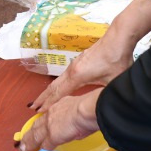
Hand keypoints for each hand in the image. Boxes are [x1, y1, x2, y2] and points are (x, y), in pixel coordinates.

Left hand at [18, 89, 101, 150]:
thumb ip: (71, 116)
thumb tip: (72, 126)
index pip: (44, 117)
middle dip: (29, 134)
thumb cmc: (88, 108)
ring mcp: (50, 126)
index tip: (34, 128)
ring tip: (24, 149)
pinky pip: (45, 146)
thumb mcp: (76, 107)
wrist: (87, 109)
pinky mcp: (53, 136)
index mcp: (56, 107)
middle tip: (23, 140)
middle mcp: (50, 115)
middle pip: (36, 126)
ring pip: (36, 136)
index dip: (38, 124)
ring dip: (30, 143)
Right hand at [29, 0, 150, 112]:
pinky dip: (56, 85)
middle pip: (53, 86)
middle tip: (32, 107)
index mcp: (78, 76)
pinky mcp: (79, 61)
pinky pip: (63, 76)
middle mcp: (72, 70)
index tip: (39, 112)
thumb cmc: (117, 59)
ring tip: (41, 100)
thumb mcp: (114, 83)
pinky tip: (58, 88)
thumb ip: (106, 96)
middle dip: (42, 98)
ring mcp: (74, 64)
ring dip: (48, 91)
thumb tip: (107, 109)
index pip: (59, 93)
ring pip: (57, 80)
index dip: (49, 103)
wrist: (118, 38)